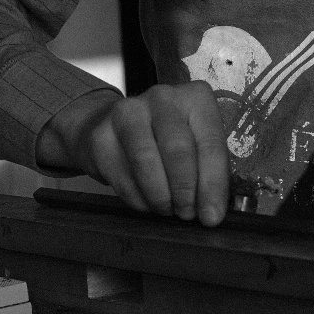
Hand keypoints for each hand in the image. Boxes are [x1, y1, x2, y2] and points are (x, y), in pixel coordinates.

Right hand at [36, 84, 230, 222]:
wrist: (114, 127)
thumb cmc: (166, 140)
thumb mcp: (195, 144)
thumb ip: (208, 171)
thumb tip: (213, 212)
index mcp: (196, 98)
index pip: (210, 143)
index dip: (213, 184)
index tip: (212, 216)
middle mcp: (163, 97)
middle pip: (178, 150)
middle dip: (185, 190)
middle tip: (187, 214)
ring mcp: (128, 112)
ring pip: (147, 162)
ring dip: (160, 196)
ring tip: (167, 209)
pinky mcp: (101, 135)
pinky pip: (122, 176)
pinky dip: (138, 199)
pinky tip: (147, 204)